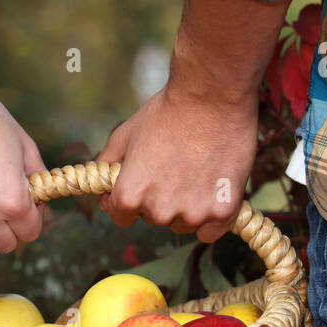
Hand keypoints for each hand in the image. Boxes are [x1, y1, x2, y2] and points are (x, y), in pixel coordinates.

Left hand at [97, 73, 257, 243]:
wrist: (213, 95)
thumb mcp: (124, 136)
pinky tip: (214, 187)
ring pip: (184, 224)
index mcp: (129, 195)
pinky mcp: (224, 210)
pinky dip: (213, 216)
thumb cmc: (167, 112)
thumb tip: (102, 200)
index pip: (122, 216)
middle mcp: (159, 211)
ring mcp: (193, 214)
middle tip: (175, 165)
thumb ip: (106, 170)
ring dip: (187, 207)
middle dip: (160, 199)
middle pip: (155, 218)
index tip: (147, 178)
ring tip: (197, 170)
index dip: (132, 196)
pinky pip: (211, 230)